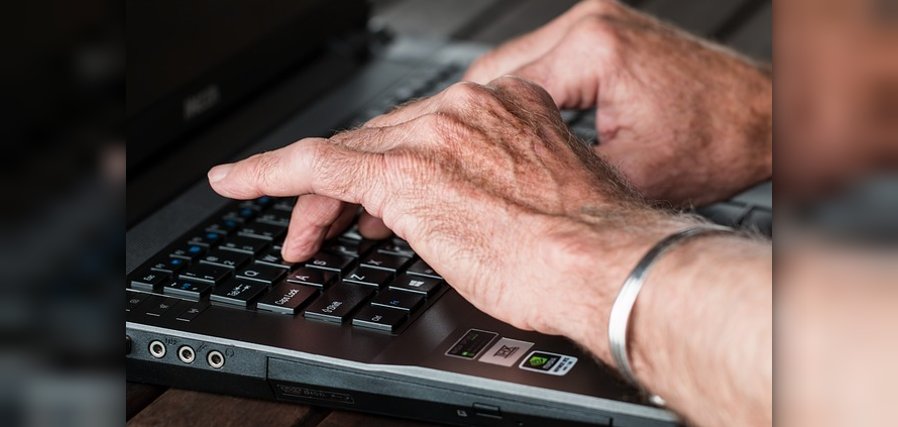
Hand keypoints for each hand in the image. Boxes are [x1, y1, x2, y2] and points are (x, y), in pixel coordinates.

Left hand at [208, 77, 690, 353]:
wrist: (603, 261)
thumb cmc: (587, 244)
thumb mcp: (542, 199)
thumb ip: (501, 187)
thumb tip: (474, 210)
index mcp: (506, 110)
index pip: (426, 133)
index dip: (394, 168)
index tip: (379, 196)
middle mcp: (464, 112)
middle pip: (382, 142)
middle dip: (349, 189)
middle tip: (328, 223)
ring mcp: (431, 137)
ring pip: (349, 156)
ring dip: (313, 197)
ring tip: (298, 231)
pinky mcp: (401, 172)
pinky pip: (316, 165)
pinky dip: (269, 173)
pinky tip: (239, 182)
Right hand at [464, 0, 771, 204]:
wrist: (767, 116)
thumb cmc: (719, 142)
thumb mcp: (630, 177)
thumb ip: (561, 178)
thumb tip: (507, 199)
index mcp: (591, 49)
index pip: (495, 89)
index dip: (458, 131)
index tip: (430, 157)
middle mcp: (588, 24)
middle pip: (494, 71)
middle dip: (463, 118)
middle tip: (435, 157)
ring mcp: (596, 24)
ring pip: (512, 67)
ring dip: (487, 108)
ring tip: (463, 150)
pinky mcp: (604, 35)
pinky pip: (540, 65)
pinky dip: (519, 97)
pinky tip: (504, 131)